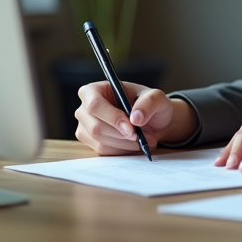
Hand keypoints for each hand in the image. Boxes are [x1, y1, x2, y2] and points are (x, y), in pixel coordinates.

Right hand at [75, 80, 195, 154]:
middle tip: (141, 136)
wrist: (152, 121)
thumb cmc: (150, 104)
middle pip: (95, 127)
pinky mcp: (91, 142)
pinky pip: (104, 151)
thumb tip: (135, 118)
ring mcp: (86, 127)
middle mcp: (85, 108)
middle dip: (121, 135)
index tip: (131, 128)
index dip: (112, 117)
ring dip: (125, 143)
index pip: (94, 104)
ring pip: (100, 141)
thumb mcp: (156, 98)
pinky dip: (122, 150)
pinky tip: (135, 144)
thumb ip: (148, 103)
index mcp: (95, 90)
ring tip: (144, 139)